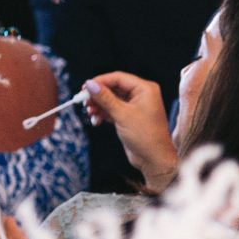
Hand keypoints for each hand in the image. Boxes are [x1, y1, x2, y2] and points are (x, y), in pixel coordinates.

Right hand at [82, 72, 177, 189]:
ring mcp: (134, 106)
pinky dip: (103, 114)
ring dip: (98, 106)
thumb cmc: (145, 136)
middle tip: (83, 101)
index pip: (118, 78)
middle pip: (112, 88)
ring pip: (110, 99)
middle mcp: (141, 95)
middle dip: (97, 96)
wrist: (154, 159)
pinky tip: (96, 121)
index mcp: (145, 89)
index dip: (100, 82)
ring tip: (90, 113)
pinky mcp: (128, 117)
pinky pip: (112, 110)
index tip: (84, 88)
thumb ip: (105, 98)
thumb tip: (90, 84)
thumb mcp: (122, 115)